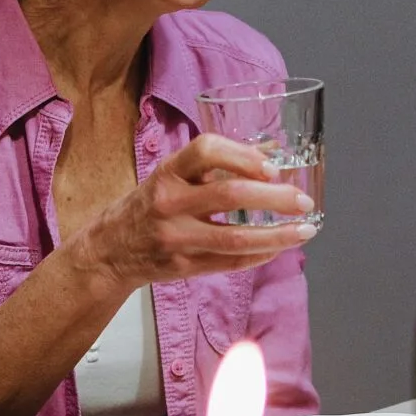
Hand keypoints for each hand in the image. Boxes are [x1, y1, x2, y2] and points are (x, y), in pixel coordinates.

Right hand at [77, 133, 314, 288]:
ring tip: (306, 230)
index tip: (272, 166)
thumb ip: (214, 167)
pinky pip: (231, 262)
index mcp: (166, 173)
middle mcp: (169, 203)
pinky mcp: (184, 266)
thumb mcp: (170, 178)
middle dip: (275, 197)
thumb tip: (272, 153)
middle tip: (302, 200)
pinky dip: (261, 254)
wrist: (108, 250)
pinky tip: (278, 247)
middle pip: (230, 195)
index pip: (205, 150)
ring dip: (278, 234)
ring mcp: (176, 237)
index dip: (243, 155)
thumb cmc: (147, 207)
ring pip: (236, 237)